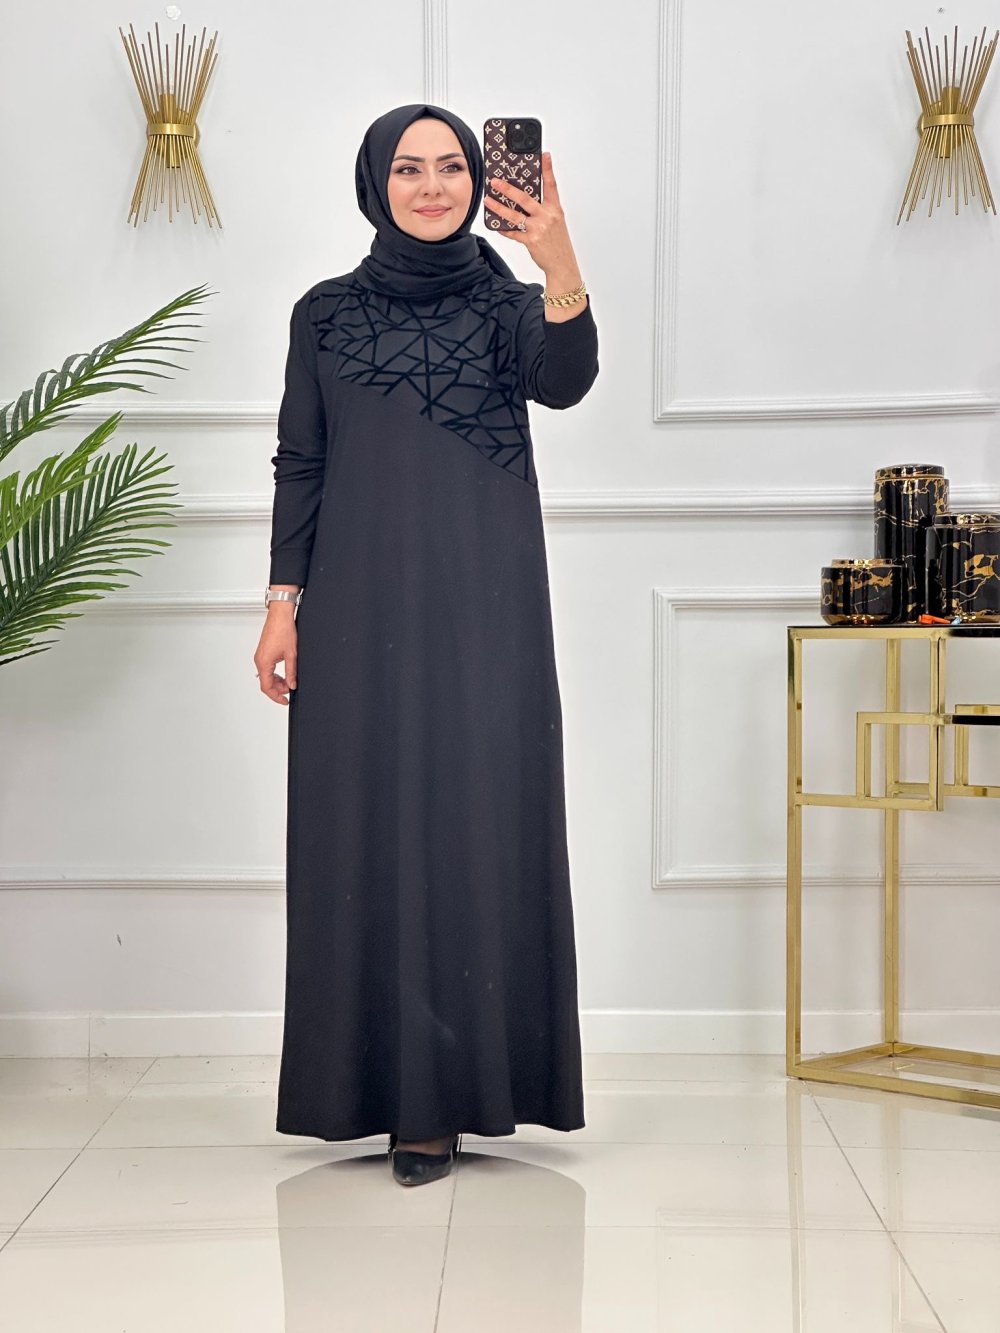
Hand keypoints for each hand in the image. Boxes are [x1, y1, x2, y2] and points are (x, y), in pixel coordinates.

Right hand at [254, 611, 296, 704]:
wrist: (280, 615)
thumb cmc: (283, 629)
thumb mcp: (292, 654)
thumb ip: (291, 672)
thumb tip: (292, 684)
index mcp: (264, 662)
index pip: (266, 687)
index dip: (276, 696)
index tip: (284, 701)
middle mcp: (259, 660)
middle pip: (266, 682)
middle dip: (278, 688)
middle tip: (291, 689)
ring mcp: (261, 656)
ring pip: (267, 675)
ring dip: (277, 681)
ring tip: (289, 680)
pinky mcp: (263, 652)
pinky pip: (267, 667)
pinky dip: (275, 673)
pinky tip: (285, 672)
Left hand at [484, 151, 580, 285]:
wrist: (562, 265)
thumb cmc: (558, 242)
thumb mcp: (556, 222)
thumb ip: (543, 209)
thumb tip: (524, 200)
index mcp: (555, 209)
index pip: (551, 185)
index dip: (548, 169)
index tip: (544, 155)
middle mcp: (547, 217)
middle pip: (525, 198)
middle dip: (508, 189)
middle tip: (496, 181)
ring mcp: (538, 229)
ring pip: (514, 215)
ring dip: (498, 207)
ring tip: (488, 201)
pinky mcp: (531, 241)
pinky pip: (513, 232)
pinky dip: (504, 229)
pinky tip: (496, 225)